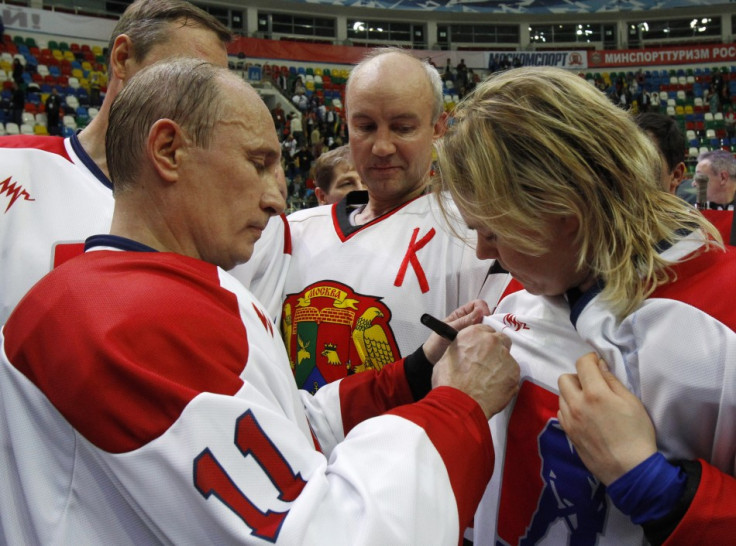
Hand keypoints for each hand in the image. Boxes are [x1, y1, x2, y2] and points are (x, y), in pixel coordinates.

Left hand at [422, 299, 490, 363]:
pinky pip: (484, 338)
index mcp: (460, 314)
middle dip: (488, 320)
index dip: (482, 308)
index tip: (484, 317)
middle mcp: (468, 322)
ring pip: (486, 327)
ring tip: (485, 336)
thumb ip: (462, 321)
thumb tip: (479, 313)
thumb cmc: (435, 343)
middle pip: (484, 315)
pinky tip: (483, 343)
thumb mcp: (448, 329)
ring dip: (487, 330)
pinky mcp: (475, 342)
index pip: (476, 304)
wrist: (431, 359)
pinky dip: (486, 339)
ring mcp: (472, 332)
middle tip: (486, 328)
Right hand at [432, 323, 518, 418]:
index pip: (486, 330)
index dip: (484, 341)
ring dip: (501, 366)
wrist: (460, 403)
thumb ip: (461, 349)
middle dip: (497, 349)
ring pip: (508, 358)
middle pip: (501, 339)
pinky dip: (506, 380)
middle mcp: (491, 341)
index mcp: (473, 334)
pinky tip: (494, 388)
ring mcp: (505, 356)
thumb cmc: (449, 383)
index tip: (483, 348)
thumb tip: (464, 352)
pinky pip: (513, 374)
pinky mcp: (514, 373)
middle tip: (488, 363)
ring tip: (488, 381)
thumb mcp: (447, 357)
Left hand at [557, 353, 656, 484]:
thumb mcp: (632, 402)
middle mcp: (576, 404)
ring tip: (589, 401)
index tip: (597, 363)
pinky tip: (583, 415)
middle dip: (578, 376)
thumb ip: (612, 381)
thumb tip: (600, 366)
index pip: (582, 364)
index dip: (590, 359)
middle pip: (565, 378)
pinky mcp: (567, 433)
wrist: (629, 469)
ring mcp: (569, 420)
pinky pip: (561, 412)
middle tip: (592, 384)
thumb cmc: (636, 434)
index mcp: (595, 393)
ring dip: (572, 393)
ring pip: (561, 395)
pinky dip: (569, 409)